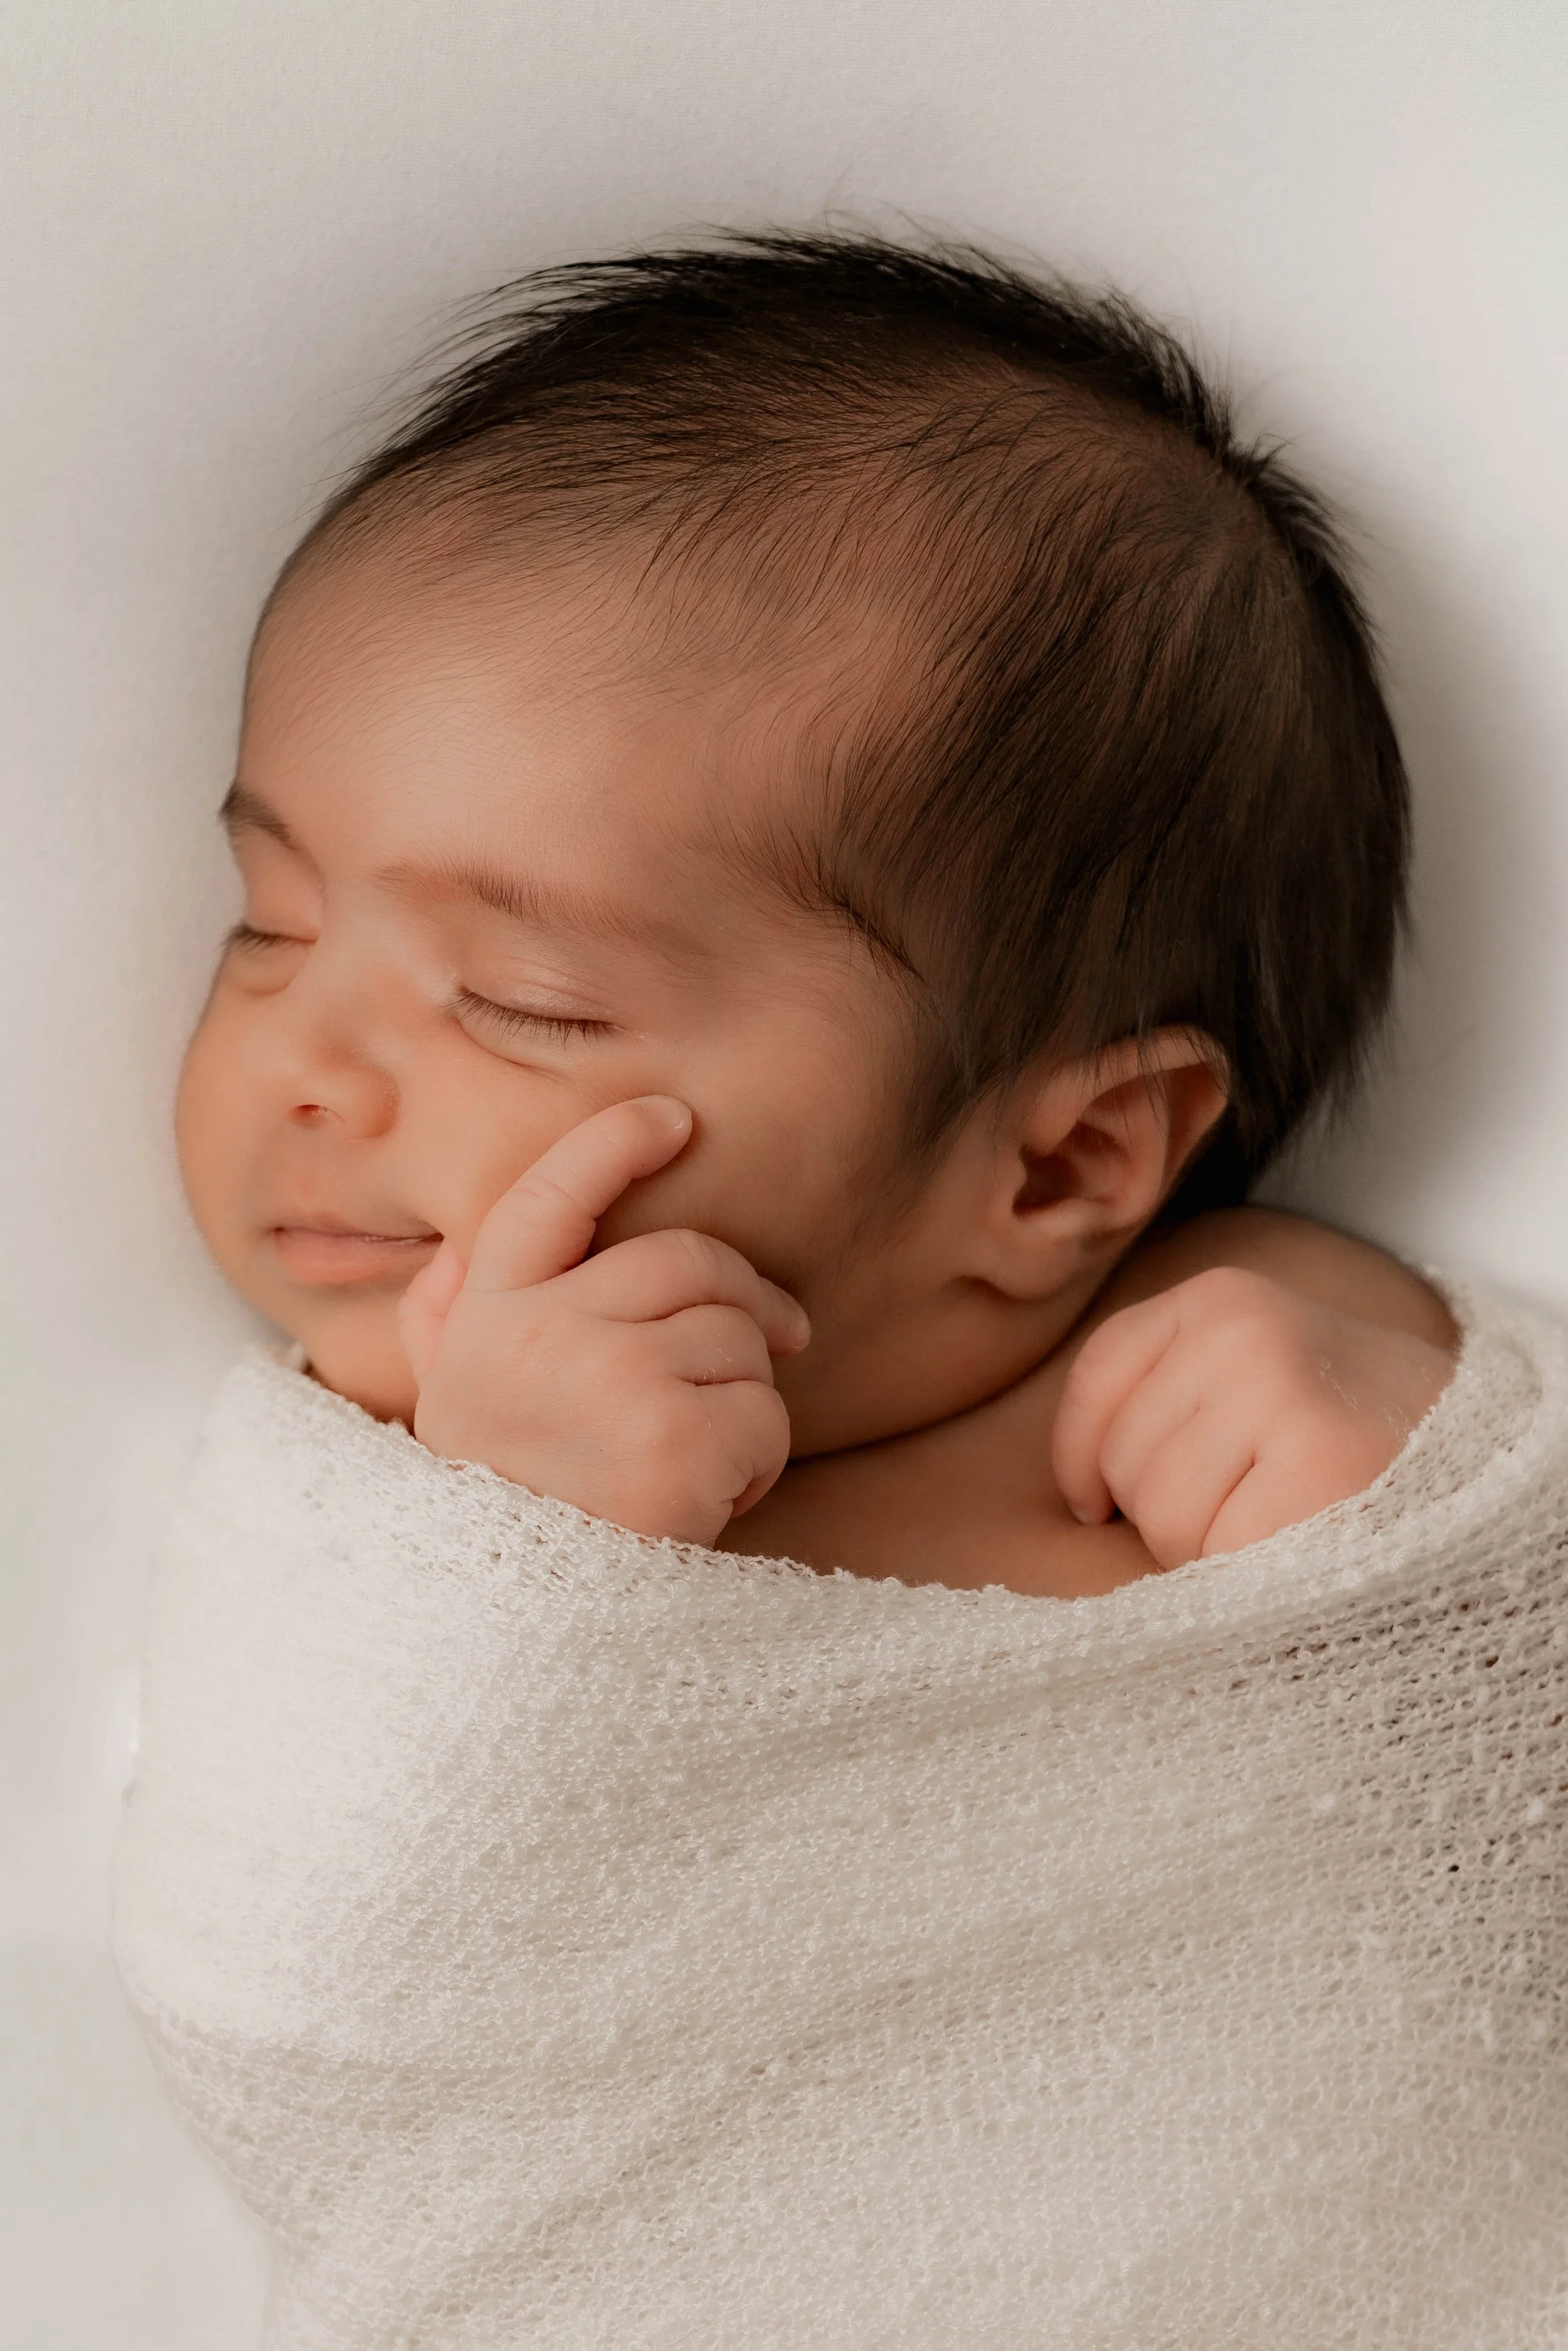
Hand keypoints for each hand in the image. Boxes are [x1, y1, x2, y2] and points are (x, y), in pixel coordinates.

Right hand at [396, 1096, 810, 1543]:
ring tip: (694, 1463)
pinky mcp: (675, 1445)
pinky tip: (712, 1506)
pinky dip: (760, 1465)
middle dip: (744, 1297)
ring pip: (736, 1338)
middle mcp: (541, 1336)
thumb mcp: (449, 1414)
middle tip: (780, 1337)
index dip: (614, 1143)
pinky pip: (766, 1416)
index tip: (674, 1116)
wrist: (515, 1643)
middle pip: (687, 1260)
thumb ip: (443, 1329)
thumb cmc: (499, 1516)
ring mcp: (610, 1383)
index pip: (550, 1197)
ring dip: (742, 1401)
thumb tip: (453, 1260)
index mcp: (485, 1322)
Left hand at [1051, 1266, 1454, 1568]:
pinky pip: (1216, 1552)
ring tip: (1272, 1522)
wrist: (1480, 1459)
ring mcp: (1278, 1391)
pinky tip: (1296, 1547)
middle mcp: (1242, 1331)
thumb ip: (1165, 1397)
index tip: (1095, 1501)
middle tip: (1242, 1506)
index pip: (1098, 1377)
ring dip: (1202, 1547)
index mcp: (1220, 1298)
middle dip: (1162, 1509)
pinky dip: (1244, 1573)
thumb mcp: (1250, 1373)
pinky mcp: (1313, 1465)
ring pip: (1160, 1514)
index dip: (1081, 1456)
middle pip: (1122, 1458)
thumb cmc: (1346, 1434)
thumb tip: (1075, 1492)